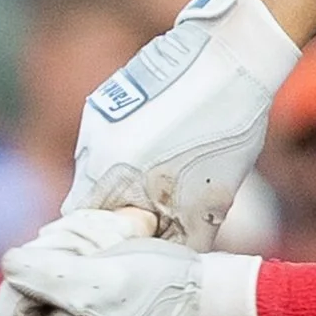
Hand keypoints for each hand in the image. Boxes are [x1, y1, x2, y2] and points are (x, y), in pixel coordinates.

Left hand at [0, 210, 261, 315]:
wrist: (206, 290)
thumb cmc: (160, 294)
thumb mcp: (99, 285)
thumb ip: (46, 276)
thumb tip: (8, 263)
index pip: (10, 305)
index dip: (31, 273)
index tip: (70, 263)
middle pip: (28, 273)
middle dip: (67, 248)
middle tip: (106, 248)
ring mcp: (73, 304)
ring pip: (49, 252)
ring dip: (85, 236)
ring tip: (121, 240)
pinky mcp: (88, 280)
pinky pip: (70, 245)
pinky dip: (95, 233)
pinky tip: (125, 234)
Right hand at [65, 0, 301, 248]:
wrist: (230, 57)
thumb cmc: (226, 129)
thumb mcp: (211, 198)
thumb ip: (180, 235)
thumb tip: (167, 258)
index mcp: (113, 174)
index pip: (85, 225)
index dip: (109, 240)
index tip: (136, 243)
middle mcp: (94, 147)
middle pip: (87, 199)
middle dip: (116, 213)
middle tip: (152, 216)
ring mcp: (96, 119)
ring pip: (96, 169)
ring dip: (121, 180)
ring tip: (164, 176)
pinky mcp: (105, 97)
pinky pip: (106, 141)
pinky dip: (126, 152)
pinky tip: (163, 144)